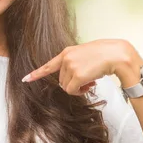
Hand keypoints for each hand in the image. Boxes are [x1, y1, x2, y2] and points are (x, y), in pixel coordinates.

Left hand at [22, 39, 142, 95]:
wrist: (117, 54)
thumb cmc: (107, 53)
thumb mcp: (87, 54)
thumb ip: (76, 63)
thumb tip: (74, 79)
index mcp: (68, 52)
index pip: (49, 65)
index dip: (37, 73)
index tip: (25, 79)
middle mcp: (66, 58)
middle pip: (62, 80)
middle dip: (73, 83)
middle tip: (88, 80)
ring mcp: (71, 66)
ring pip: (67, 86)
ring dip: (78, 87)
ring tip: (91, 80)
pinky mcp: (77, 75)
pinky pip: (72, 90)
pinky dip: (81, 91)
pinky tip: (91, 83)